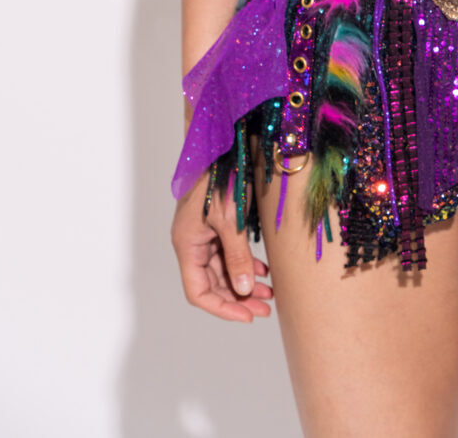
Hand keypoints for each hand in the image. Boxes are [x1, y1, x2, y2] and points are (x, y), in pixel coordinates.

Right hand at [171, 173, 273, 322]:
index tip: (248, 316)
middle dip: (238, 298)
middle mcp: (193, 242)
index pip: (199, 292)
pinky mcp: (217, 222)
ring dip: (245, 282)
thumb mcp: (230, 218)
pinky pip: (229, 251)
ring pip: (223, 269)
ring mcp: (204, 232)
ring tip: (270, 293)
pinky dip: (245, 263)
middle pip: (212, 284)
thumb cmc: (220, 175)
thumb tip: (244, 290)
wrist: (223, 140)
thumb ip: (237, 255)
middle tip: (266, 307)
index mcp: (187, 244)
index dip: (222, 308)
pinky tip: (264, 271)